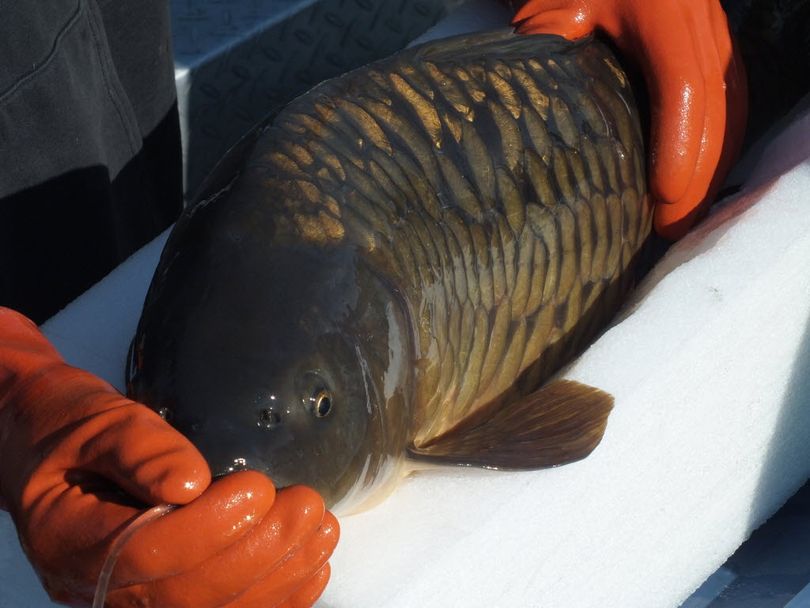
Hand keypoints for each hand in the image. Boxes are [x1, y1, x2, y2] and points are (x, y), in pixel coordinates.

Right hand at [0, 308, 337, 606]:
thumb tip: (191, 482)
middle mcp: (103, 587)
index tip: (260, 487)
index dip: (210, 526)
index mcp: (72, 543)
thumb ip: (139, 449)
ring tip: (322, 529)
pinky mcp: (168, 594)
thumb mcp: (96, 423)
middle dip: (261, 552)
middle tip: (308, 505)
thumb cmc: (70, 429)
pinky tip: (312, 565)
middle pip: (190, 592)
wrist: (49, 448)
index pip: (147, 552)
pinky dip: (275, 598)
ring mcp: (137, 598)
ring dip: (279, 577)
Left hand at [512, 0, 747, 238]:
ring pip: (731, 111)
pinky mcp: (715, 52)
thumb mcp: (555, 6)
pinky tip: (701, 185)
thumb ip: (547, 47)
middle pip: (716, 110)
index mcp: (665, 16)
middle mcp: (701, 28)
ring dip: (714, 170)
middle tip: (672, 230)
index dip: (678, 145)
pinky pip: (730, 104)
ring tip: (687, 220)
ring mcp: (715, 38)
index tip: (661, 196)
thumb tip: (542, 109)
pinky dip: (719, 149)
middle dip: (699, 177)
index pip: (682, 87)